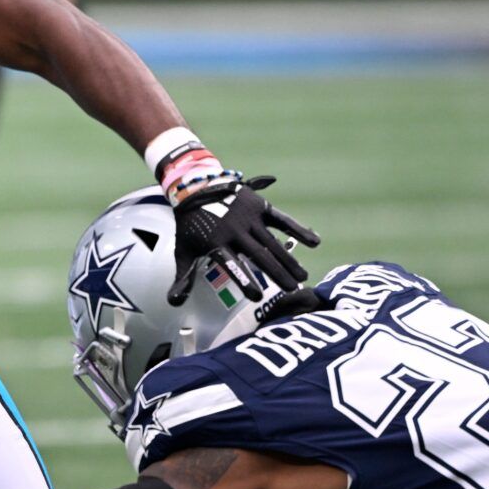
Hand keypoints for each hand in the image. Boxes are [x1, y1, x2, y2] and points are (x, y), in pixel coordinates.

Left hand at [169, 174, 318, 305]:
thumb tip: (173, 302)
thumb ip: (183, 277)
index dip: (243, 279)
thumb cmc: (190, 224)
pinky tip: (315, 241)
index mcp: (215, 242)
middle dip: (276, 272)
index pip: (231, 264)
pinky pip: (282, 219)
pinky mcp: (259, 206)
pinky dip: (299, 229)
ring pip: (272, 241)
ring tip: (302, 276)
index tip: (256, 296)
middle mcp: (234, 230)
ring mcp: (248, 217)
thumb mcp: (183, 249)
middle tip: (293, 289)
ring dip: (289, 259)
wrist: (195, 186)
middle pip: (258, 255)